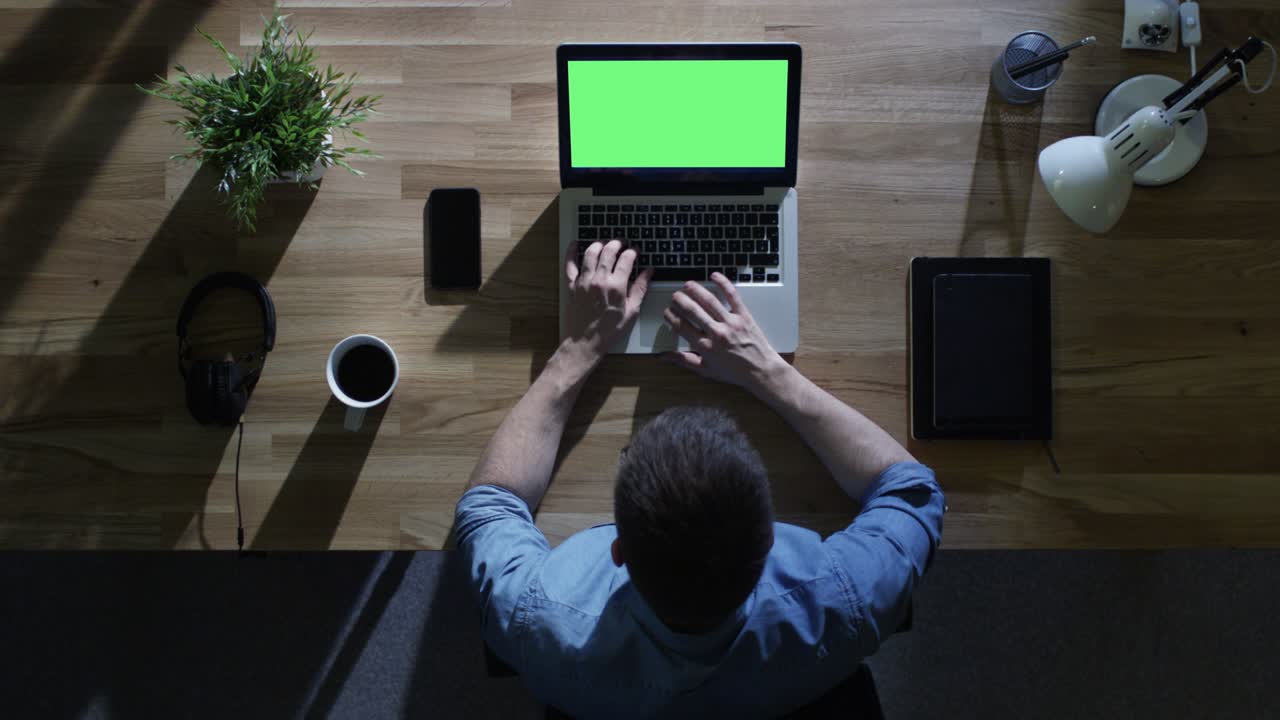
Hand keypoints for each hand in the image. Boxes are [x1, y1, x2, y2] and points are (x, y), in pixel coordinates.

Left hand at [562, 240, 652, 368]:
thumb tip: (649, 272)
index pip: (626, 259)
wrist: (586, 341)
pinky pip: (570, 264)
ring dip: (599, 244)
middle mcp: (599, 280)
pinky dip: (571, 252)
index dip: (633, 252)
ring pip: (590, 253)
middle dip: (617, 243)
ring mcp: (584, 281)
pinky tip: (576, 244)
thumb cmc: (609, 329)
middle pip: (609, 251)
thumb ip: (641, 288)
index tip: (635, 251)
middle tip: (621, 243)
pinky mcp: (572, 285)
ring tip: (604, 243)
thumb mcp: (632, 311)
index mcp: (616, 286)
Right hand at [663, 272, 786, 390]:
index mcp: (705, 347)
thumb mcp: (706, 370)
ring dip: (696, 290)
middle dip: (680, 300)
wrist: (761, 371)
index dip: (671, 316)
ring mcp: (731, 323)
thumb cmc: (734, 372)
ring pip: (710, 301)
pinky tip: (714, 275)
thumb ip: (684, 360)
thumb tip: (664, 356)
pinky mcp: (744, 316)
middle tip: (675, 296)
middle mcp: (717, 333)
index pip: (682, 326)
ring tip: (688, 284)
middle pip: (693, 311)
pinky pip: (732, 296)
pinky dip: (723, 283)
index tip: (667, 312)